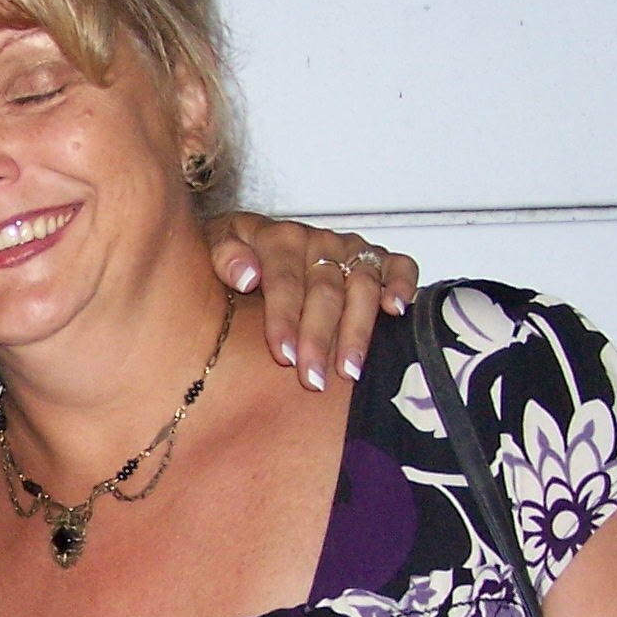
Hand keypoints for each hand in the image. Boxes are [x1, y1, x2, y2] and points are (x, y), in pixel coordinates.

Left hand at [206, 213, 418, 391]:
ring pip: (362, 285)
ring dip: (358, 330)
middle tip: (312, 378)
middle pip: (325, 290)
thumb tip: (246, 275)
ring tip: (348, 371)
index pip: (284, 279)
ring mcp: (349, 249)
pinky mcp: (375, 257)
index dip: (284, 317)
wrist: (249, 241)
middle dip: (319, 337)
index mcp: (278, 238)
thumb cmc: (232, 256)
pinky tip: (397, 311)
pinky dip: (402, 284)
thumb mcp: (214, 247)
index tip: (282, 355)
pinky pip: (399, 265)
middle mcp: (318, 241)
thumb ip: (224, 256)